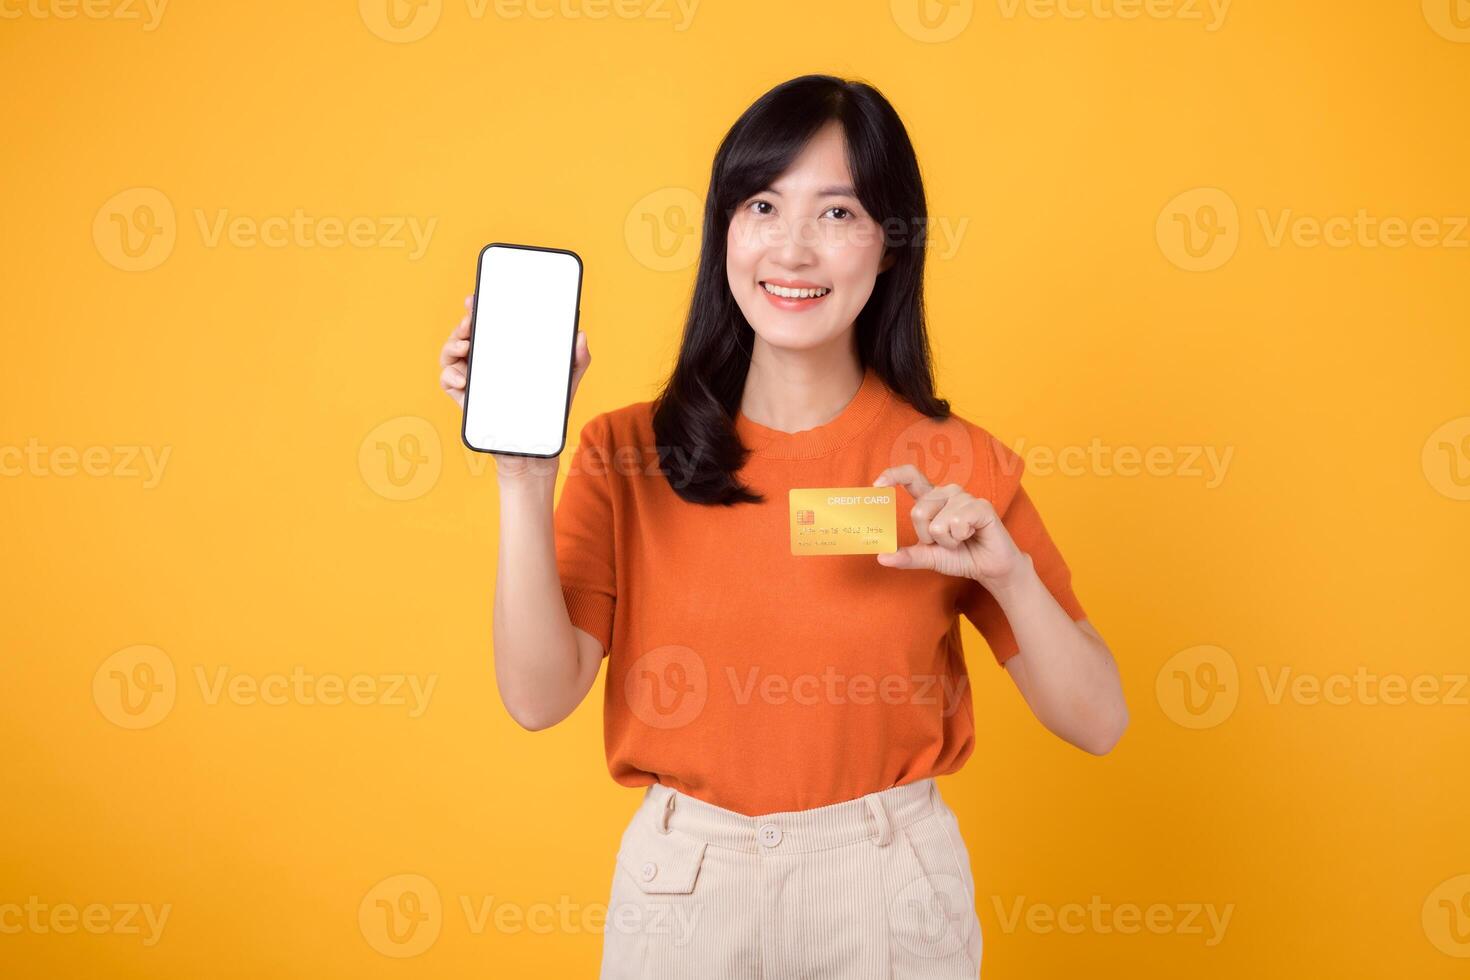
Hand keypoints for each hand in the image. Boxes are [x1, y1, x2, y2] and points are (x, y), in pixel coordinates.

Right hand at [439, 293, 592, 479]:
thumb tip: (581, 336)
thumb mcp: (565, 383)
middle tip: (471, 324)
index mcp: (505, 352)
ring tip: (465, 347)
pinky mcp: (464, 398)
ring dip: (451, 346)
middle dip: (463, 325)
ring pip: (450, 354)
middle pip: (464, 335)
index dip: (477, 309)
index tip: (474, 299)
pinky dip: (449, 376)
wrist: (533, 448)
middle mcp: (485, 361)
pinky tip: (463, 379)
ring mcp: (471, 378)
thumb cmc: (546, 411)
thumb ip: (577, 360)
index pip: (488, 324)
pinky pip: (447, 381)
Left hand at [871, 464, 1027, 590]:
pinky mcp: (980, 506)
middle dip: (928, 537)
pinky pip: (956, 524)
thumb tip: (881, 557)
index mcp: (931, 499)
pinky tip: (972, 535)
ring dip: (947, 541)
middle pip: (918, 512)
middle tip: (946, 541)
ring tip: (962, 539)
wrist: (989, 567)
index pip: (910, 476)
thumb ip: (907, 556)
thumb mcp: (929, 557)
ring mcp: (964, 497)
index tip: (876, 484)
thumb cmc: (960, 556)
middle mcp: (946, 492)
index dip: (893, 475)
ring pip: (937, 523)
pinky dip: (960, 538)